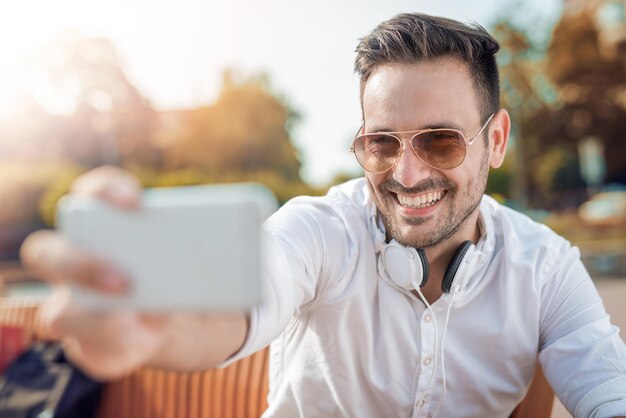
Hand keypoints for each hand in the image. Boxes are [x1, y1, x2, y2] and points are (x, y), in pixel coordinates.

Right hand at [20, 165, 164, 379]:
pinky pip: (85, 351)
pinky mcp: (81, 343)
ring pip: (56, 314)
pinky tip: (138, 338)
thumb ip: (185, 245)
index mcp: (94, 224)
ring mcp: (67, 306)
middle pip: (44, 252)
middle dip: (81, 265)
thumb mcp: (179, 258)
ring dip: (94, 320)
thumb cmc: (165, 274)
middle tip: (122, 280)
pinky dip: (112, 343)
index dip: (105, 191)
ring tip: (130, 317)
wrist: (161, 317)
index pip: (90, 194)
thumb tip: (225, 233)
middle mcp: (67, 261)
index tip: (135, 201)